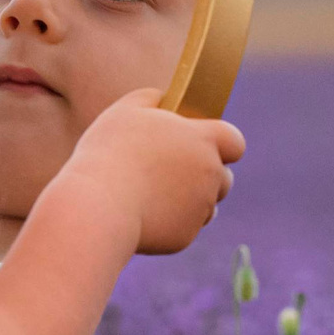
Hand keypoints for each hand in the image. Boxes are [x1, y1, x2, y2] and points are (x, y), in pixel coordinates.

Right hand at [61, 87, 245, 255]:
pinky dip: (170, 222)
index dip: (222, 144)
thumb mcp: (125, 111)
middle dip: (205, 176)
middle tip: (171, 171)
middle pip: (224, 177)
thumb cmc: (110, 152)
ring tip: (154, 194)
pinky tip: (143, 214)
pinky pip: (185, 227)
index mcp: (202, 140)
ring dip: (190, 200)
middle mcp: (210, 174)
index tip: (200, 145)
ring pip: (207, 205)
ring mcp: (200, 208)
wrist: (98, 206)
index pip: (235, 141)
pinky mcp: (186, 235)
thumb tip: (163, 99)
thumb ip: (151, 99)